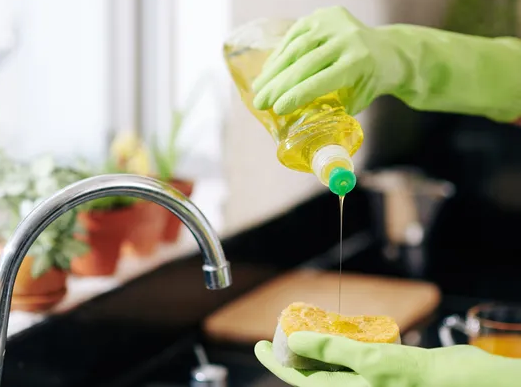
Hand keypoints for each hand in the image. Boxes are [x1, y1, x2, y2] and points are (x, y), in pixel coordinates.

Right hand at [251, 6, 404, 116]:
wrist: (387, 51)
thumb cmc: (368, 83)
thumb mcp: (354, 101)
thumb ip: (327, 111)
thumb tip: (295, 127)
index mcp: (359, 63)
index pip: (321, 80)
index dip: (296, 95)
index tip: (276, 110)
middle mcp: (348, 39)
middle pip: (304, 64)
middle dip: (278, 85)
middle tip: (259, 102)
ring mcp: (334, 23)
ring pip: (296, 48)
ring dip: (274, 70)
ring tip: (259, 88)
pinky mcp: (324, 14)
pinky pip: (294, 36)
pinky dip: (280, 54)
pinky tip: (269, 70)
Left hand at [255, 332, 520, 386]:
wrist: (453, 381)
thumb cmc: (414, 377)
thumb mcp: (366, 361)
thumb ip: (329, 350)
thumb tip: (295, 340)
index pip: (296, 379)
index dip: (274, 362)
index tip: (256, 346)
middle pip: (310, 372)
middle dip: (293, 352)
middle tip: (281, 330)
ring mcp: (363, 382)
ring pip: (328, 365)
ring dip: (314, 347)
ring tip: (303, 327)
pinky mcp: (377, 372)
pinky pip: (348, 359)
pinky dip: (338, 345)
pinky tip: (336, 330)